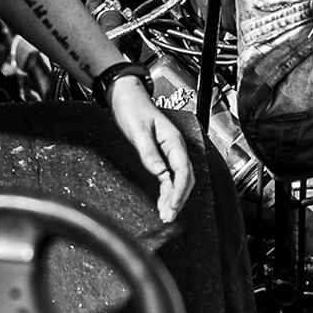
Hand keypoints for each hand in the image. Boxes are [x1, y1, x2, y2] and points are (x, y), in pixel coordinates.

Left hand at [108, 79, 194, 224]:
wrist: (127, 97)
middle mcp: (175, 148)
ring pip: (179, 180)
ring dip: (174, 197)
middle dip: (178, 199)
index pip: (183, 171)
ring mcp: (169, 152)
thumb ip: (149, 152)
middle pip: (185, 179)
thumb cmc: (133, 109)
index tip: (172, 206)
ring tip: (166, 214)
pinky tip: (163, 201)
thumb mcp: (139, 130)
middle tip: (168, 216)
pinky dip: (168, 190)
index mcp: (173, 141)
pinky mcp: (161, 155)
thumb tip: (159, 172)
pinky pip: (170, 176)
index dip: (179, 191)